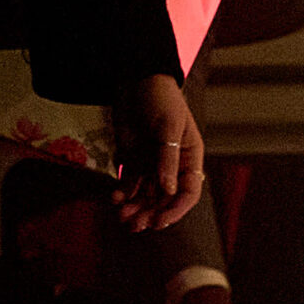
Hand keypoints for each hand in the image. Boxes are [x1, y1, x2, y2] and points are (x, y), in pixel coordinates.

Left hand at [113, 74, 203, 229]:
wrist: (134, 78)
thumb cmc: (160, 98)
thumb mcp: (167, 127)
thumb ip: (167, 159)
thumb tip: (168, 191)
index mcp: (189, 157)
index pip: (188, 192)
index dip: (175, 210)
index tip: (159, 221)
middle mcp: (172, 165)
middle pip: (164, 199)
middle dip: (150, 213)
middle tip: (134, 224)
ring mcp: (151, 163)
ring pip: (145, 195)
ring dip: (135, 208)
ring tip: (122, 216)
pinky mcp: (132, 159)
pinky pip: (128, 184)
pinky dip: (122, 194)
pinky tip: (114, 198)